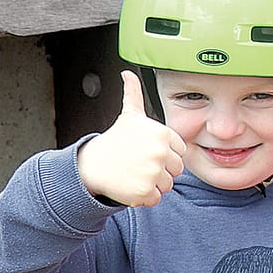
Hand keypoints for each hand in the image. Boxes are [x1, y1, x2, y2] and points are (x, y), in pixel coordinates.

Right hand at [76, 70, 186, 206]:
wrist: (92, 165)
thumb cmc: (115, 141)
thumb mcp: (129, 115)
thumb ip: (134, 93)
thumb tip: (127, 73)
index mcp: (163, 133)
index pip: (180, 151)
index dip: (165, 154)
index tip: (147, 151)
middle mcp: (160, 152)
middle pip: (176, 170)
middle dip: (160, 170)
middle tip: (139, 164)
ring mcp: (153, 172)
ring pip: (167, 186)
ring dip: (153, 184)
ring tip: (134, 173)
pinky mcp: (144, 191)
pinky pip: (155, 199)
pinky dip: (144, 197)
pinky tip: (130, 184)